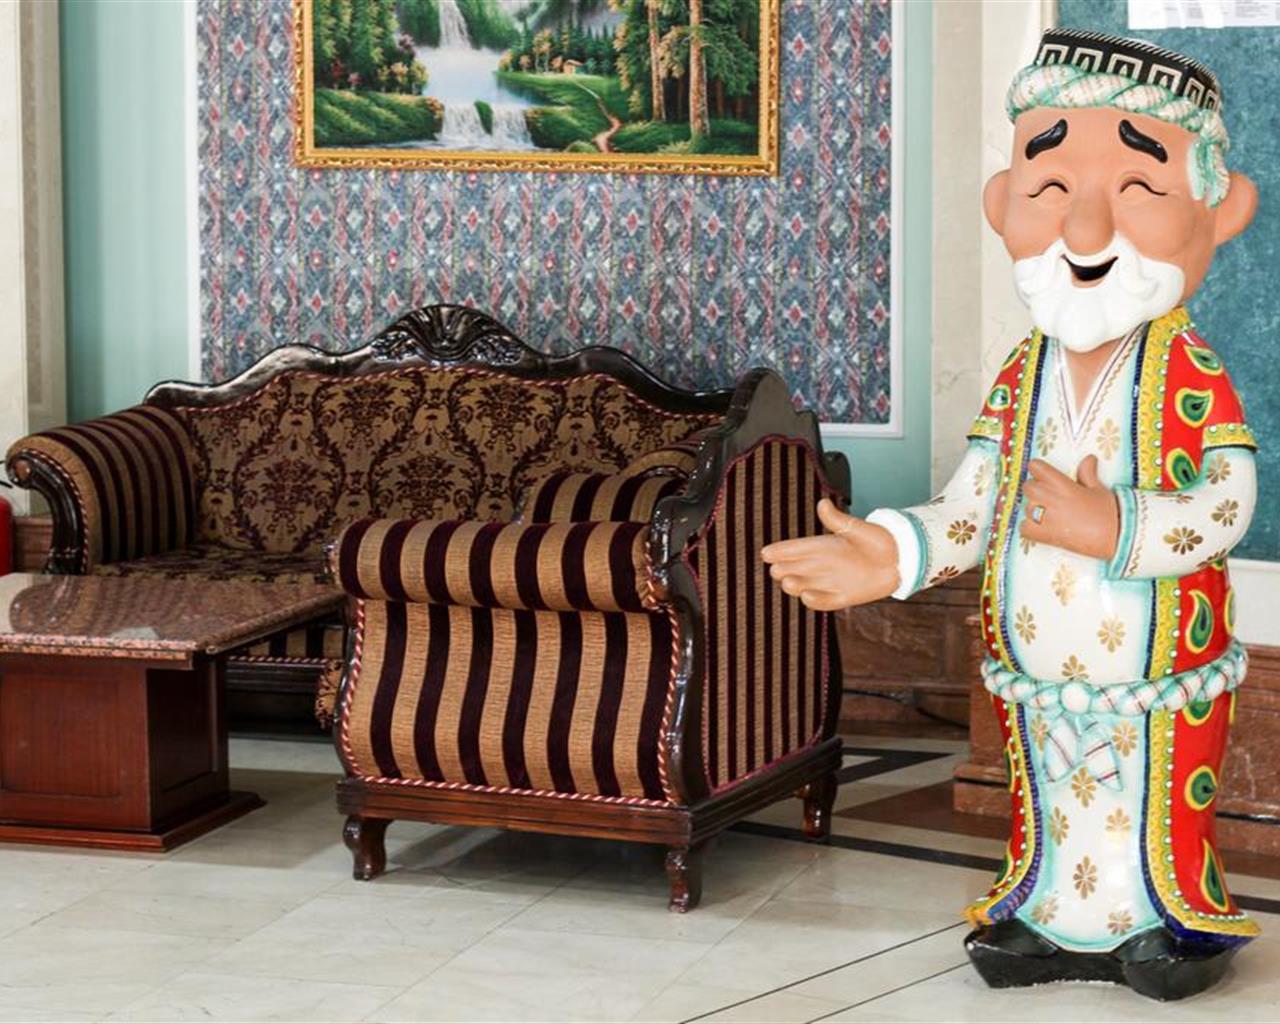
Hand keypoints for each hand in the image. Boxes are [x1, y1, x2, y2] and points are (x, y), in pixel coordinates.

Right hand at [760, 498, 900, 609]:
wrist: (900, 559)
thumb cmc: (879, 540)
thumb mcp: (857, 528)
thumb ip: (837, 520)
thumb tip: (823, 503)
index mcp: (823, 546)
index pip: (796, 549)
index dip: (781, 551)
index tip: (766, 553)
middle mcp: (823, 565)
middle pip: (795, 569)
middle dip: (784, 569)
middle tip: (777, 569)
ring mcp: (831, 582)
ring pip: (805, 585)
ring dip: (795, 584)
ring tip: (788, 582)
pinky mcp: (843, 596)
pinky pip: (824, 601)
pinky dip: (815, 600)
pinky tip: (806, 595)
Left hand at [1020, 455, 1119, 559]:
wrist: (1115, 537)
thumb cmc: (1109, 513)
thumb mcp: (1098, 489)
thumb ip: (1087, 473)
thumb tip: (1089, 458)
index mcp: (1063, 485)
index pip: (1036, 467)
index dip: (1038, 470)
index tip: (1044, 475)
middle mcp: (1051, 498)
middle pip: (1027, 486)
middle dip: (1035, 490)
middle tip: (1048, 497)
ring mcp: (1046, 517)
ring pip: (1026, 507)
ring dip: (1033, 509)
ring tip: (1050, 514)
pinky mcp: (1045, 535)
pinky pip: (1024, 528)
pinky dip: (1029, 528)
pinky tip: (1042, 528)